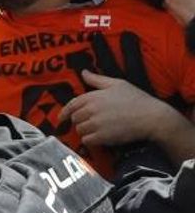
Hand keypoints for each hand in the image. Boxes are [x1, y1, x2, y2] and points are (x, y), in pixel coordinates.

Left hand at [60, 70, 186, 148]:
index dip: (65, 112)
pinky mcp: (102, 137)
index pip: (72, 105)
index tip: (61, 118)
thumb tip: (83, 72)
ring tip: (99, 129)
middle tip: (92, 121)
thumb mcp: (117, 84)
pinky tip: (101, 137)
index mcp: (93, 97)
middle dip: (80, 121)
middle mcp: (91, 110)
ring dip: (86, 131)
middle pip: (75, 119)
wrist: (151, 117)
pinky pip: (87, 140)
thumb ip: (97, 79)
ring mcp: (96, 124)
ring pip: (80, 130)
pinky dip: (91, 140)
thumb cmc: (136, 99)